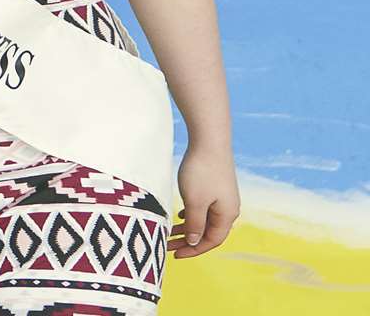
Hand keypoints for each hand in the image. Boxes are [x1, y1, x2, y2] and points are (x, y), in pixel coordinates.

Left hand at [169, 142, 239, 256]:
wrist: (209, 141)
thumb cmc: (201, 171)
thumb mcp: (195, 201)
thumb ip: (194, 223)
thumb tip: (193, 241)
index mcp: (227, 215)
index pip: (212, 241)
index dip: (194, 250)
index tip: (175, 255)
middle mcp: (229, 208)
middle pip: (208, 232)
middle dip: (188, 241)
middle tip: (167, 246)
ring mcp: (223, 197)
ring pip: (204, 219)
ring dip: (188, 228)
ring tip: (169, 233)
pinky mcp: (215, 187)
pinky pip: (204, 208)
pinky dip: (191, 214)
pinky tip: (180, 215)